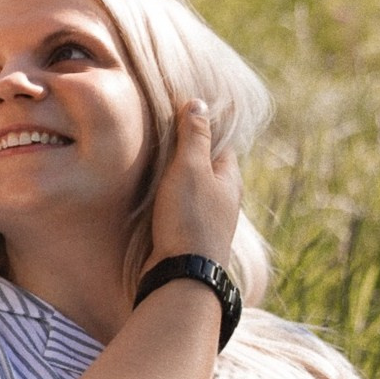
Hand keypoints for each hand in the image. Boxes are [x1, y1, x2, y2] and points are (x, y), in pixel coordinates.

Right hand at [148, 99, 241, 261]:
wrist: (182, 276)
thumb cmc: (190, 219)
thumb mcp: (192, 169)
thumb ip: (194, 135)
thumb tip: (199, 102)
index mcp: (229, 179)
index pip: (220, 143)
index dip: (202, 125)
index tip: (180, 112)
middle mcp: (223, 200)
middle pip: (206, 166)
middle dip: (187, 152)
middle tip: (160, 135)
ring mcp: (206, 221)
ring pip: (191, 189)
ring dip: (175, 177)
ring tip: (151, 162)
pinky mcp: (187, 238)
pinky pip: (179, 209)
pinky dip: (167, 198)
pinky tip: (150, 196)